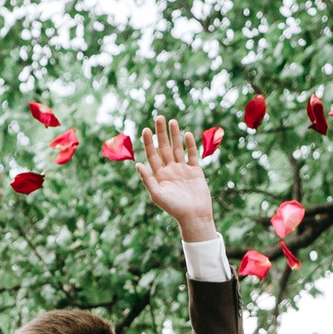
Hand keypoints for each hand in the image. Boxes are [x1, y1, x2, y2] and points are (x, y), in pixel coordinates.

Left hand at [132, 117, 214, 238]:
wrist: (194, 216)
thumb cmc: (174, 208)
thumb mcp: (157, 195)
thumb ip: (147, 179)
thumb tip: (137, 164)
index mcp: (159, 175)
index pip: (152, 155)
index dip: (148, 142)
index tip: (145, 129)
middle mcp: (170, 170)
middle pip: (164, 148)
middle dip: (161, 133)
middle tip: (159, 117)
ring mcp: (183, 170)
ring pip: (177, 149)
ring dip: (175, 135)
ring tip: (172, 121)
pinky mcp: (195, 171)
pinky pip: (192, 155)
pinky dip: (190, 145)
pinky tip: (186, 134)